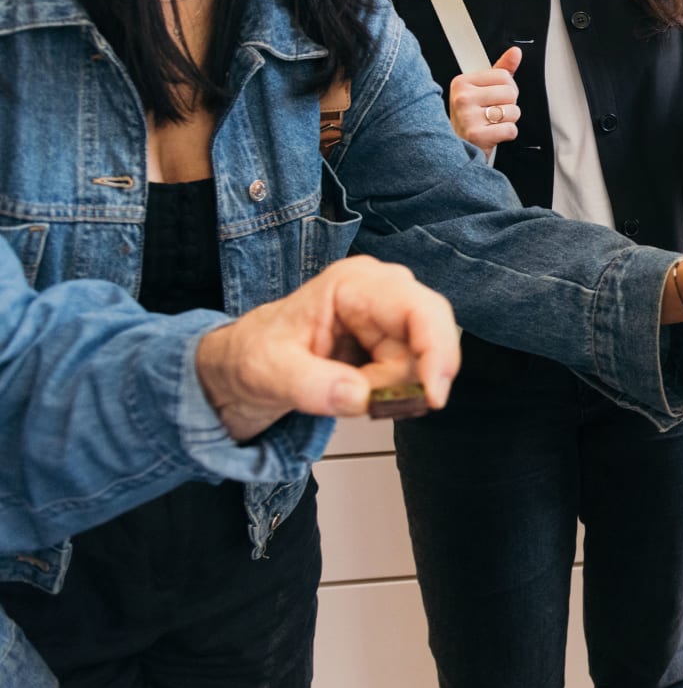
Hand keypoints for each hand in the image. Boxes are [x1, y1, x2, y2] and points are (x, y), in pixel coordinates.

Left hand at [195, 255, 461, 441]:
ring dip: (393, 388)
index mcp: (354, 284)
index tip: (432, 396)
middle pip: (431, 335)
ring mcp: (390, 315)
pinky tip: (357, 389)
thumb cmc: (251, 357)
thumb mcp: (268, 373)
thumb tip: (361, 397)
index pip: (418, 309)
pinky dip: (392, 390)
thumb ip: (311, 385)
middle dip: (408, 377)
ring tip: (342, 390)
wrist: (240, 368)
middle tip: (369, 403)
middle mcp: (383, 291)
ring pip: (424, 359)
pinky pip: (414, 370)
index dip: (436, 350)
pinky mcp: (393, 338)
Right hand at [447, 46, 520, 148]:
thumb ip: (500, 70)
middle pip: (511, 92)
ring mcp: (467, 117)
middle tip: (494, 112)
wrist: (458, 147)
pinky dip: (508, 134)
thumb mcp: (481, 90)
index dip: (507, 87)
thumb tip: (515, 52)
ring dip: (509, 120)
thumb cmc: (471, 117)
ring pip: (513, 111)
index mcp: (462, 82)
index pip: (504, 75)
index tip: (495, 97)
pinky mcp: (476, 136)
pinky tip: (494, 134)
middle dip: (509, 104)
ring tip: (493, 123)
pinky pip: (511, 129)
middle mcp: (462, 98)